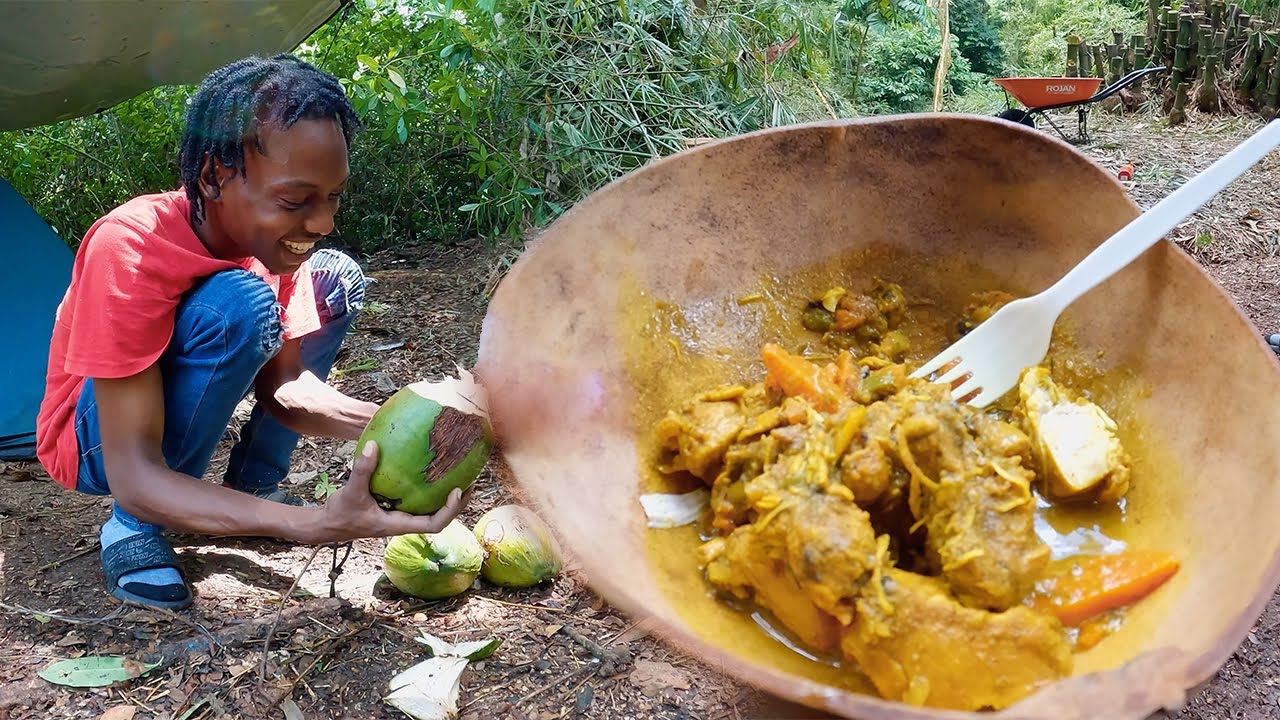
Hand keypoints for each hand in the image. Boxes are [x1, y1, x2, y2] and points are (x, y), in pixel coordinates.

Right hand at [310, 440, 472, 543]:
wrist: (327, 525)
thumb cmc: (340, 513)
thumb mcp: (351, 491)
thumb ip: (362, 469)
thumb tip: (373, 445)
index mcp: (399, 525)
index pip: (434, 524)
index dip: (450, 510)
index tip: (458, 490)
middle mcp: (404, 523)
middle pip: (440, 519)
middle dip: (457, 504)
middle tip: (471, 482)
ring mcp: (401, 517)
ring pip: (432, 511)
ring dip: (447, 498)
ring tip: (461, 476)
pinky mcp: (394, 510)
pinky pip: (418, 501)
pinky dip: (429, 490)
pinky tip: (431, 472)